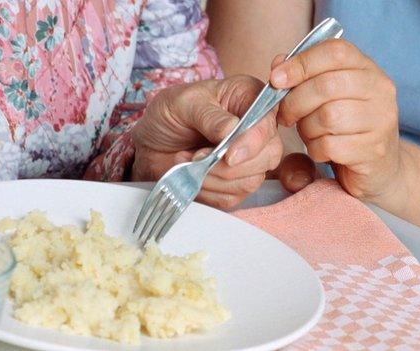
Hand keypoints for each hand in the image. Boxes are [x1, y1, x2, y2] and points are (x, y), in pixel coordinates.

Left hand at [131, 76, 282, 208]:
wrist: (151, 144)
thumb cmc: (170, 115)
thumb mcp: (183, 104)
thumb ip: (210, 116)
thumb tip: (232, 131)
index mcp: (249, 98)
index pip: (268, 122)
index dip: (253, 142)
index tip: (229, 155)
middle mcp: (257, 129)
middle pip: (268, 156)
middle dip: (229, 165)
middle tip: (197, 156)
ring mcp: (251, 159)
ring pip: (250, 181)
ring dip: (213, 177)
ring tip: (188, 161)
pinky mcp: (238, 184)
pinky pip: (232, 197)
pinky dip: (207, 190)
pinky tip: (192, 174)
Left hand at [269, 39, 402, 201]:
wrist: (378, 167)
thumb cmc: (345, 127)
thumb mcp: (326, 97)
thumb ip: (304, 77)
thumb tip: (278, 64)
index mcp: (368, 70)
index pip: (335, 52)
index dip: (301, 63)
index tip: (276, 79)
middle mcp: (381, 91)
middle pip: (327, 85)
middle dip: (296, 101)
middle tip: (286, 115)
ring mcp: (381, 121)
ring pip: (328, 117)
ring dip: (307, 128)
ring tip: (309, 134)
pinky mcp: (374, 150)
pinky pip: (330, 145)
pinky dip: (316, 149)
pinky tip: (321, 151)